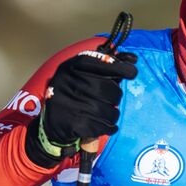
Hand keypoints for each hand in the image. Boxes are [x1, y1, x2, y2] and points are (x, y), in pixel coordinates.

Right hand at [25, 51, 137, 166]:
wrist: (53, 122)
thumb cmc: (74, 92)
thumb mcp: (83, 72)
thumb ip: (107, 64)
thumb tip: (133, 58)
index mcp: (71, 67)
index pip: (101, 64)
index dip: (120, 68)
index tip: (132, 72)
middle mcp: (68, 83)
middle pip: (107, 88)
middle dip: (115, 95)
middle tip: (113, 99)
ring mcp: (70, 104)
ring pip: (107, 110)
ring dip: (113, 114)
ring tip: (109, 113)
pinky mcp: (73, 123)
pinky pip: (102, 126)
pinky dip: (110, 127)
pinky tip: (108, 126)